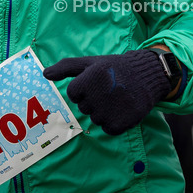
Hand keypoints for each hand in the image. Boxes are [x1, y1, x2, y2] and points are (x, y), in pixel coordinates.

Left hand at [44, 49, 169, 134]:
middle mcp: (97, 95)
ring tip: (120, 97)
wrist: (148, 74)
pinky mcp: (120, 123)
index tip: (100, 81)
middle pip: (84, 107)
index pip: (73, 94)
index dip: (85, 88)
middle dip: (95, 99)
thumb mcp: (91, 62)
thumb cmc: (116, 68)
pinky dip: (115, 122)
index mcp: (88, 79)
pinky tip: (124, 108)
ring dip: (105, 111)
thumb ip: (66, 67)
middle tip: (112, 89)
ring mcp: (109, 111)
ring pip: (96, 119)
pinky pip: (108, 129)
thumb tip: (44, 74)